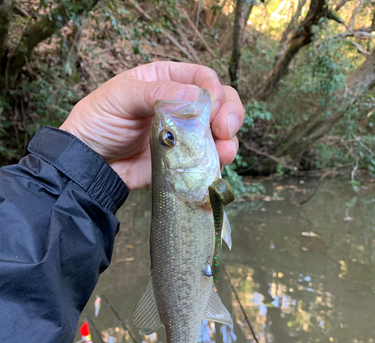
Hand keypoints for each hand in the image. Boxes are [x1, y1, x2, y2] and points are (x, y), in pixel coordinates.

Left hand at [60, 61, 243, 189]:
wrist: (89, 164)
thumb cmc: (98, 122)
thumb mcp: (121, 97)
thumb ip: (157, 93)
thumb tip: (195, 96)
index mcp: (165, 81)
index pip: (202, 77)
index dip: (213, 89)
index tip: (211, 105)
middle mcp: (180, 106)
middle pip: (221, 103)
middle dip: (229, 114)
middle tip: (223, 129)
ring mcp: (184, 135)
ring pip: (220, 132)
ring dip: (229, 140)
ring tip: (224, 151)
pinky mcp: (183, 160)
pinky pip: (209, 159)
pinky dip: (218, 162)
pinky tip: (217, 164)